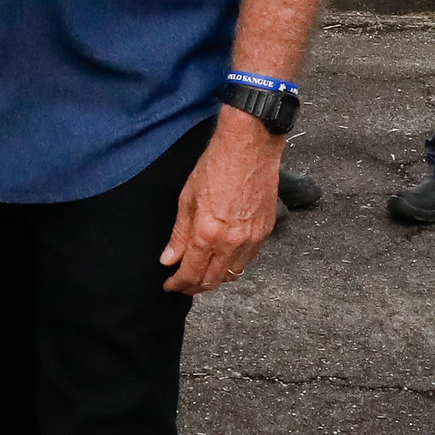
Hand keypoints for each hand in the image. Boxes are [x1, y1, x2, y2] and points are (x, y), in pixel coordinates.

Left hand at [160, 109, 281, 294]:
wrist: (249, 147)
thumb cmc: (215, 166)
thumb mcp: (186, 198)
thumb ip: (179, 234)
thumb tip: (168, 259)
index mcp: (207, 234)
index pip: (191, 273)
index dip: (178, 284)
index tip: (170, 285)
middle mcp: (231, 243)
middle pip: (213, 280)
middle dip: (195, 287)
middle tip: (183, 284)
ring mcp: (252, 239)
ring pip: (233, 274)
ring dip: (216, 277)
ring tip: (201, 272)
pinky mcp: (265, 232)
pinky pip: (248, 259)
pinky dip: (233, 264)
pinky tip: (222, 257)